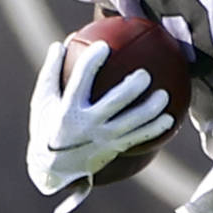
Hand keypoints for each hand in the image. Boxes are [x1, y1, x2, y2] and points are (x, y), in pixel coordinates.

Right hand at [26, 38, 174, 212]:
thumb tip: (60, 44)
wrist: (53, 168)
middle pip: (113, 105)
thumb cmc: (47, 125)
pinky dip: (155, 130)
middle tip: (145, 75)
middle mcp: (87, 126)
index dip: (91, 63)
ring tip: (164, 96)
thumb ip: (51, 72)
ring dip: (150, 111)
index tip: (103, 46)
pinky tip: (170, 119)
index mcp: (68, 110)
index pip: (80, 82)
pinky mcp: (114, 149)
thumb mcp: (42, 100)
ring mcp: (102, 139)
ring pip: (131, 125)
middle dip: (130, 90)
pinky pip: (138, 139)